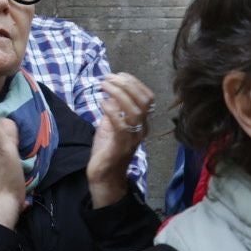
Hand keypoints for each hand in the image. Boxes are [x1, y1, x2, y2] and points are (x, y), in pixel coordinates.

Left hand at [87, 71, 152, 207]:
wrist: (104, 176)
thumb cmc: (107, 149)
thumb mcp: (110, 125)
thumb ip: (114, 110)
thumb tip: (110, 93)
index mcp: (141, 123)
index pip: (148, 98)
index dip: (134, 83)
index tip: (118, 74)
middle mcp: (141, 130)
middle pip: (144, 101)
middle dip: (126, 84)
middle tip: (107, 78)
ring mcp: (133, 138)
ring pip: (135, 110)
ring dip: (118, 93)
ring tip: (103, 86)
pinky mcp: (121, 145)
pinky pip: (121, 124)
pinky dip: (111, 110)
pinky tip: (102, 103)